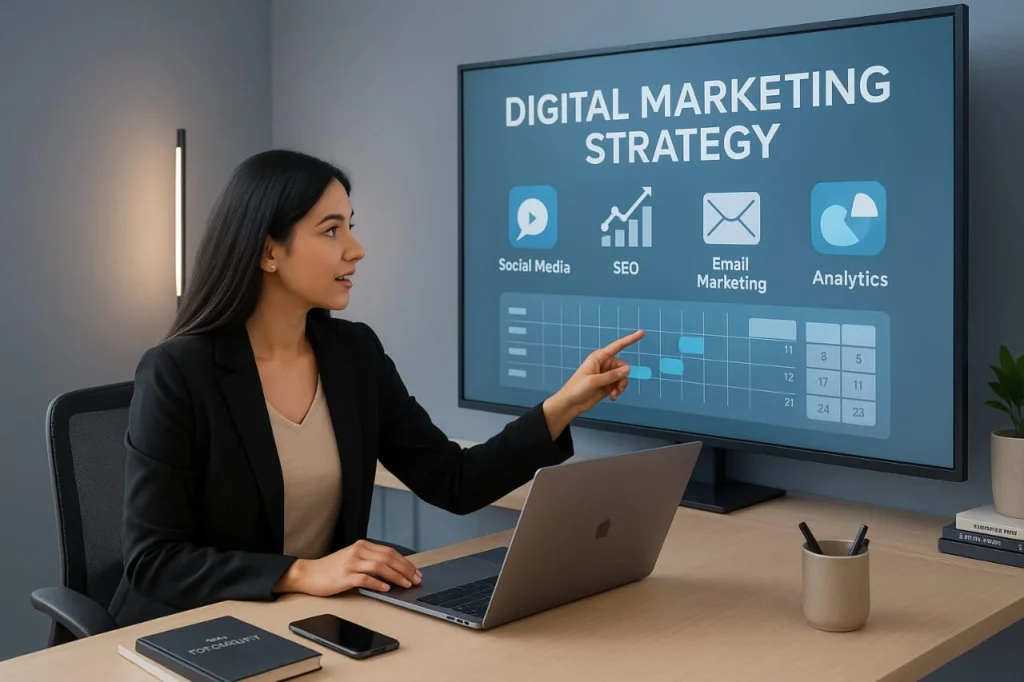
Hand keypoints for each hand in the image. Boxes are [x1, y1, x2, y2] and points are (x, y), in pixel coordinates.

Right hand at [274, 539, 421, 596]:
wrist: (308, 574)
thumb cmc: (331, 569)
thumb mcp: (353, 559)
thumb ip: (370, 561)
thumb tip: (394, 571)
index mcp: (362, 546)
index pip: (390, 551)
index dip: (405, 562)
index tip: (415, 572)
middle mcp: (358, 551)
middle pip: (388, 557)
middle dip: (405, 569)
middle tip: (416, 579)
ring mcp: (351, 563)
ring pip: (380, 566)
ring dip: (396, 576)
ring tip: (406, 584)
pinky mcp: (344, 576)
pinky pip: (365, 579)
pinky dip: (378, 583)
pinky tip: (386, 588)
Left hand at [542, 329, 643, 435]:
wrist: (570, 404)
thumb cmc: (577, 389)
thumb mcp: (593, 381)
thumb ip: (611, 376)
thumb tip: (628, 369)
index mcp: (599, 357)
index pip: (617, 346)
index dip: (630, 339)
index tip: (642, 333)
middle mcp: (604, 364)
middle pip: (623, 367)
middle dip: (623, 378)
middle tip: (617, 388)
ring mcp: (606, 375)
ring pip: (623, 377)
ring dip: (620, 386)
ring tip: (614, 395)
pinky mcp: (607, 385)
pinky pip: (619, 385)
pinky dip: (618, 391)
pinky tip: (612, 397)